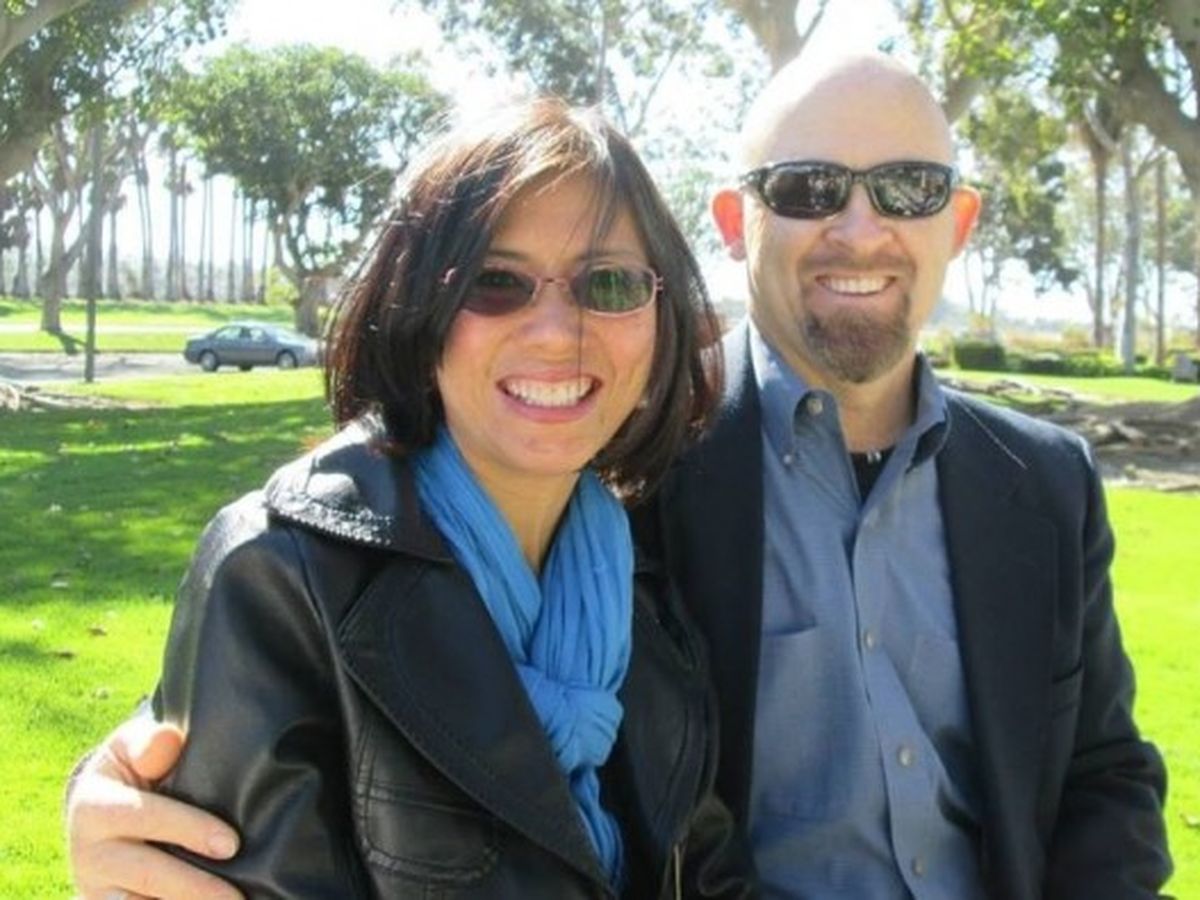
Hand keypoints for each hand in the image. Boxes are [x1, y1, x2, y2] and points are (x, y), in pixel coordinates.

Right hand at [66, 715, 242, 899]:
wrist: (100, 805)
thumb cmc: (135, 768)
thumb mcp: (133, 747)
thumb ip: (149, 743)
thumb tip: (168, 738)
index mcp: (93, 805)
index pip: (147, 818)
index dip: (191, 831)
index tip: (232, 844)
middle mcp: (87, 852)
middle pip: (146, 874)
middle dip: (195, 887)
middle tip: (236, 897)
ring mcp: (93, 887)